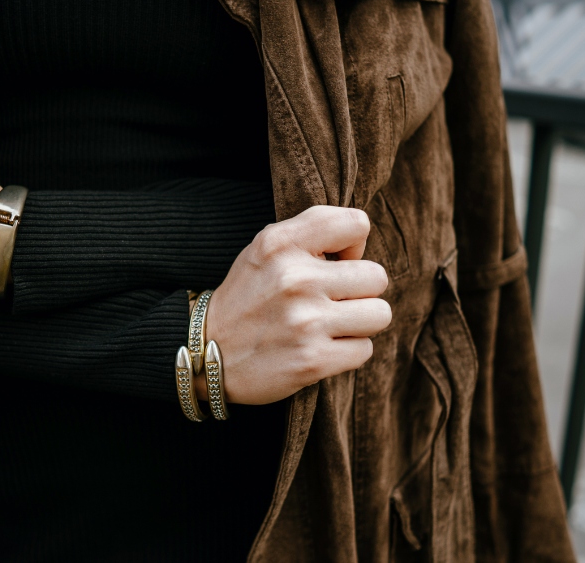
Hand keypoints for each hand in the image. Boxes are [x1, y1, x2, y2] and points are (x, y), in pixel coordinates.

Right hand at [203, 206, 391, 404]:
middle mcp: (296, 278)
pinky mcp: (312, 360)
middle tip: (331, 301)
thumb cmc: (247, 296)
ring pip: (379, 314)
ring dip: (359, 323)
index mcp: (282, 243)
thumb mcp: (265, 248)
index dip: (354, 246)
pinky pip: (365, 350)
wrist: (205, 351)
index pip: (357, 224)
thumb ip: (311, 233)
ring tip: (330, 325)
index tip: (334, 263)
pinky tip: (321, 348)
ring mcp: (306, 321)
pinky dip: (348, 352)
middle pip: (377, 277)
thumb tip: (359, 249)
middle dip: (359, 291)